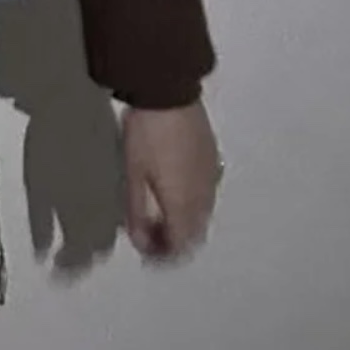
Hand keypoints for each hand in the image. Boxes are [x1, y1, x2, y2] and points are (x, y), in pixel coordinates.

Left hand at [121, 101, 221, 262]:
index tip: (145, 251)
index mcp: (186, 204)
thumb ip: (137, 211)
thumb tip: (140, 241)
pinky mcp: (214, 159)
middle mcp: (206, 197)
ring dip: (184, 222)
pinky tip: (174, 189)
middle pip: (194, 234)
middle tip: (150, 233)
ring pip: (203, 215)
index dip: (163, 255)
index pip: (181, 246)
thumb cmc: (146, 135)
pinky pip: (206, 194)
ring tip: (159, 212)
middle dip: (174, 241)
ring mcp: (213, 177)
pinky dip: (192, 203)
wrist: (170, 93)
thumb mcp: (134, 174)